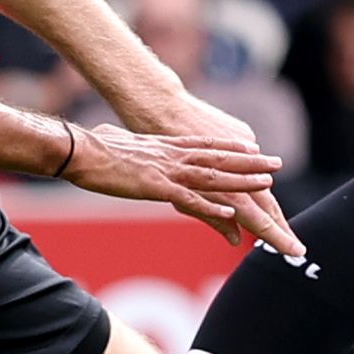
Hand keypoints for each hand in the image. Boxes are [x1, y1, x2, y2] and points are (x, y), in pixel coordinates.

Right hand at [56, 122, 286, 234]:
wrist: (77, 150)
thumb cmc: (88, 147)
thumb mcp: (114, 142)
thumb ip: (125, 144)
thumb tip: (116, 138)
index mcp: (162, 146)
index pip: (204, 145)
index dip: (231, 147)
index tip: (252, 147)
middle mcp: (171, 155)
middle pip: (218, 158)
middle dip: (250, 162)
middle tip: (276, 163)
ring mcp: (165, 171)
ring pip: (212, 177)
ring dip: (242, 181)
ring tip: (267, 183)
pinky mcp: (155, 188)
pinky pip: (189, 200)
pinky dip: (211, 207)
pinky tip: (230, 214)